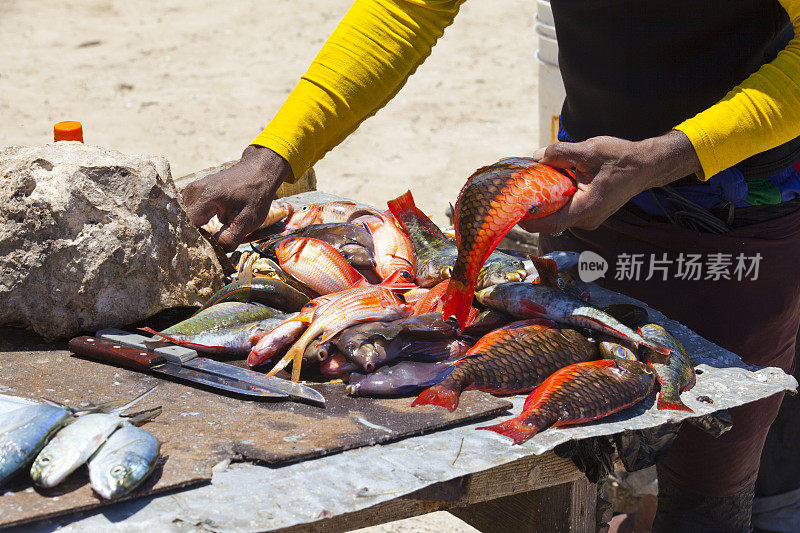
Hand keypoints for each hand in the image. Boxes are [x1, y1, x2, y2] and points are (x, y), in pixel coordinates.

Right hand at [182, 145, 292, 250]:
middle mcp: (194, 191)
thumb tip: (214, 251)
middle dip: (191, 236)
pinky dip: (194, 221)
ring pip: (183, 217)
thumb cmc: (256, 194)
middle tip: (203, 248)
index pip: (187, 225)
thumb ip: (230, 238)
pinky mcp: (193, 190)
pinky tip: (204, 228)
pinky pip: (187, 210)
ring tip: (205, 238)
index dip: (191, 241)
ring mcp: (192, 189)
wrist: (258, 171)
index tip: (199, 252)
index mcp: (207, 197)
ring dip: (192, 229)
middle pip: (182, 221)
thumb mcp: (249, 219)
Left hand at [518, 130, 700, 233]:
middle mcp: (587, 219)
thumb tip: (535, 157)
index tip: (513, 210)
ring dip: (546, 203)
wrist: (645, 166)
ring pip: (559, 215)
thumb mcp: (588, 150)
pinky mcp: (591, 213)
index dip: (529, 220)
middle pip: (551, 220)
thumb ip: (560, 153)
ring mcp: (590, 219)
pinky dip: (557, 200)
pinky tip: (551, 185)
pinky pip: (568, 210)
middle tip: (516, 194)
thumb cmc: (620, 158)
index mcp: (586, 208)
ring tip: (531, 187)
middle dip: (534, 208)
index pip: (550, 223)